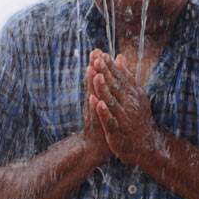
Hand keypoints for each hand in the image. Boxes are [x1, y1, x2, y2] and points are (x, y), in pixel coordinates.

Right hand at [82, 50, 113, 164]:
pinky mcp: (95, 127)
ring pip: (91, 98)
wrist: (95, 148)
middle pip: (92, 84)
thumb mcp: (103, 104)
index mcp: (97, 97)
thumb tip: (106, 70)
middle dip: (94, 69)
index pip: (96, 78)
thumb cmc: (102, 123)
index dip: (97, 65)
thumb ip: (104, 87)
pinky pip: (95, 116)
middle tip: (94, 54)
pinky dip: (95, 108)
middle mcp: (93, 104)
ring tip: (92, 70)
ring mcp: (93, 115)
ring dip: (91, 84)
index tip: (98, 50)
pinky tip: (95, 100)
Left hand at [90, 53, 161, 165]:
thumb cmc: (138, 118)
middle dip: (106, 73)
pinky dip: (103, 112)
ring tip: (96, 76)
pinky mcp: (116, 133)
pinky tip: (97, 103)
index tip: (102, 54)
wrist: (146, 146)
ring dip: (104, 89)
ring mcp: (123, 119)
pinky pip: (109, 121)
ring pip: (112, 102)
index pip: (119, 78)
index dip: (110, 67)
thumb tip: (120, 57)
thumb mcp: (135, 94)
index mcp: (132, 95)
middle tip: (97, 60)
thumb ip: (127, 76)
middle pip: (115, 87)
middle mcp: (129, 105)